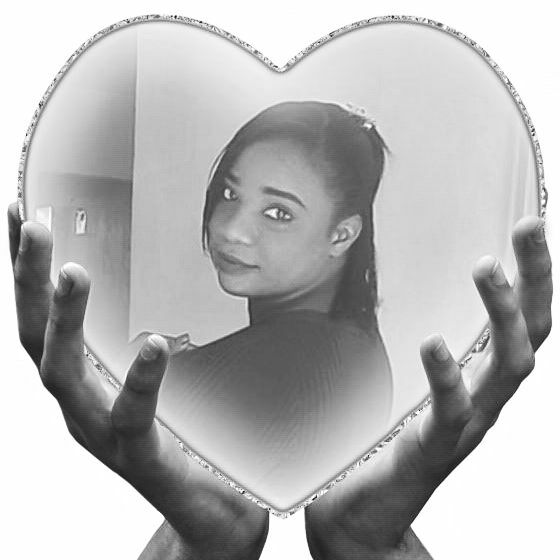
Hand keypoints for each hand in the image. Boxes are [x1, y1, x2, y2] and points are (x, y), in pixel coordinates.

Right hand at [8, 202, 268, 559]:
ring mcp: (103, 433)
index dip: (26, 271)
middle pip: (36, 337)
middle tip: (30, 222)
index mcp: (82, 382)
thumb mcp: (157, 383)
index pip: (41, 319)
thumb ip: (146, 345)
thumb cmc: (183, 444)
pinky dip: (139, 379)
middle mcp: (79, 405)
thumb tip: (157, 291)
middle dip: (28, 279)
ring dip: (63, 321)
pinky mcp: (141, 456)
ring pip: (64, 374)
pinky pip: (132, 414)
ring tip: (71, 270)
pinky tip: (155, 343)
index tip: (22, 214)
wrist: (206, 516)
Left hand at [305, 215, 551, 559]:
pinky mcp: (432, 449)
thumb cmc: (382, 449)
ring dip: (502, 315)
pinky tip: (435, 343)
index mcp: (477, 383)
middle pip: (531, 335)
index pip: (519, 323)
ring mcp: (463, 426)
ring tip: (487, 267)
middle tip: (528, 227)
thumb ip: (415, 357)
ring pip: (507, 368)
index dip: (533, 277)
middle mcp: (483, 401)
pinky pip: (452, 411)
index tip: (530, 227)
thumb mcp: (406, 391)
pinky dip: (448, 376)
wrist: (364, 519)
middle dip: (536, 279)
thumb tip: (399, 306)